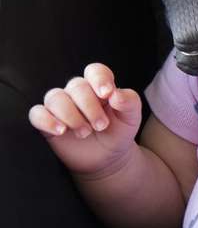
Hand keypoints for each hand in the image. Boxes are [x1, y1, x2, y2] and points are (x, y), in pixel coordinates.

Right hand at [28, 63, 142, 176]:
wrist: (108, 157)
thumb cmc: (118, 131)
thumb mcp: (131, 118)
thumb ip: (129, 102)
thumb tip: (115, 94)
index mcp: (99, 86)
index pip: (95, 71)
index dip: (99, 79)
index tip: (106, 94)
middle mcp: (77, 92)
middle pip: (76, 86)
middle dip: (90, 107)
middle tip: (101, 126)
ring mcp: (60, 106)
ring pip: (55, 98)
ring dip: (71, 116)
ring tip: (85, 133)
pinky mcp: (46, 120)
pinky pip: (36, 113)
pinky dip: (47, 120)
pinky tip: (61, 131)